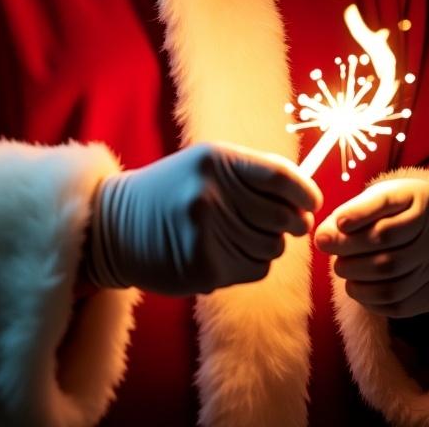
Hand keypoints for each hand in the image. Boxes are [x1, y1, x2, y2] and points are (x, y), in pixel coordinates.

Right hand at [84, 141, 322, 296]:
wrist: (115, 227)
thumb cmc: (171, 191)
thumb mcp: (205, 165)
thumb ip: (253, 173)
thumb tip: (307, 195)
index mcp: (216, 159)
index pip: (280, 176)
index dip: (305, 192)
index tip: (312, 202)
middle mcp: (211, 192)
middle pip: (284, 216)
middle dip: (291, 223)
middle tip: (281, 223)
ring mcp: (206, 231)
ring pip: (273, 247)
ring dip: (268, 245)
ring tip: (241, 236)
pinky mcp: (203, 266)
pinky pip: (256, 270)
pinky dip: (251, 265)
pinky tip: (225, 253)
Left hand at [314, 178, 428, 318]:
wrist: (426, 230)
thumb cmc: (392, 210)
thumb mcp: (374, 198)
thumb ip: (348, 213)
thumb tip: (322, 239)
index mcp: (425, 198)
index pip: (387, 208)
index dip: (358, 215)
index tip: (337, 222)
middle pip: (389, 254)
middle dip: (352, 255)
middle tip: (331, 253)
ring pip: (394, 285)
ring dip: (358, 282)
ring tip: (342, 269)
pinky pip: (400, 306)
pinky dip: (371, 301)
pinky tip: (358, 288)